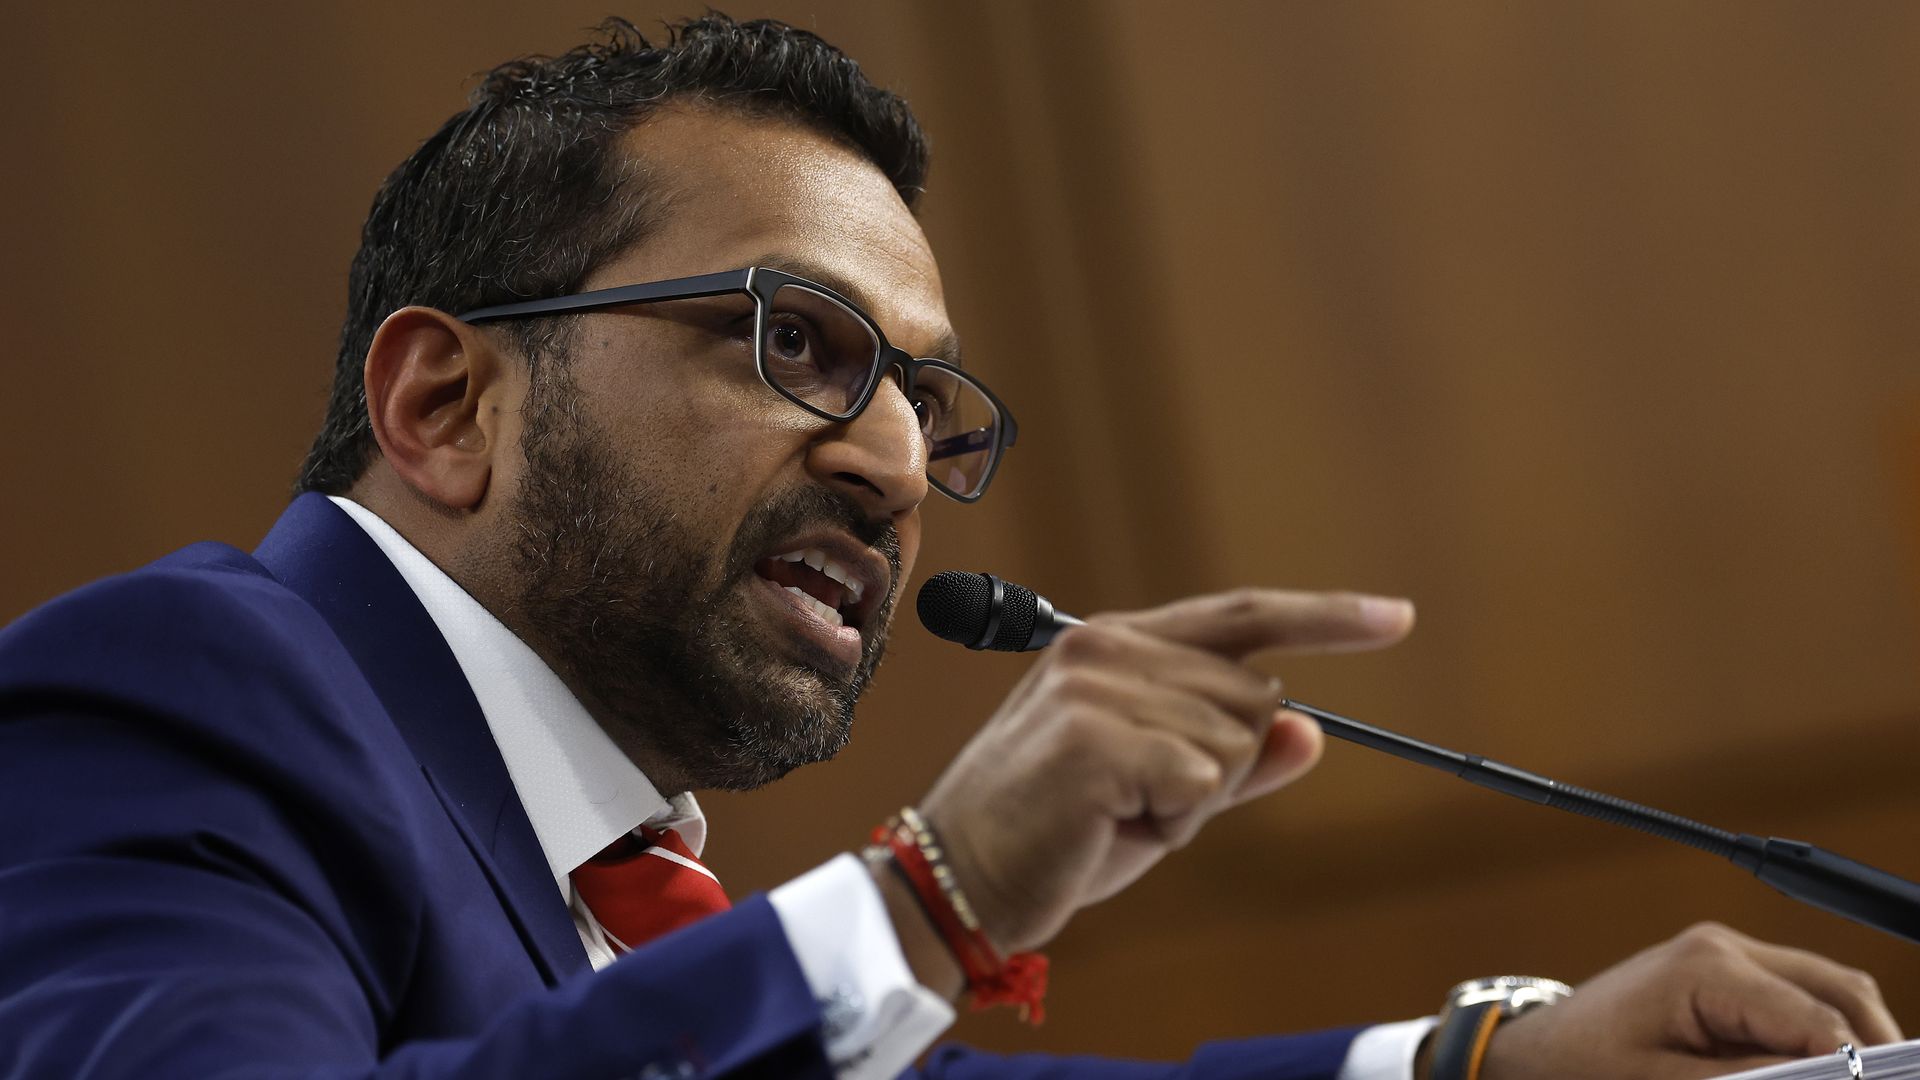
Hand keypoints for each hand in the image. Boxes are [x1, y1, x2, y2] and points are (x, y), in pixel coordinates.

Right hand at [915, 587, 1415, 953]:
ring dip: (1193, 802)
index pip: (1242, 616)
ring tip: (1114, 813)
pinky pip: (1203, 782)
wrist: (960, 880)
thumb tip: (1308, 730)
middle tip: (1138, 801)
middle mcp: (1107, 645)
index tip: (1396, 617)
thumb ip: (1232, 759)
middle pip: (1253, 696)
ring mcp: (1099, 684)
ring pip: (1234, 744)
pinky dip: (1175, 822)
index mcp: (1116, 641)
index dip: (1325, 617)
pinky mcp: (1096, 738)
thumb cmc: (1057, 836)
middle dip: (1220, 768)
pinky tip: (1108, 824)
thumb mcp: (1160, 793)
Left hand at [1478, 923, 1903, 1079]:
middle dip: (1872, 1044)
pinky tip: (1818, 1068)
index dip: (1854, 1064)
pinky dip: (1820, 1031)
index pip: (1815, 1018)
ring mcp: (1727, 953)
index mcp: (1707, 968)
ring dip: (1851, 1036)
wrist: (1534, 1049)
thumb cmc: (1581, 1067)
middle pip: (1839, 990)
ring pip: (1829, 989)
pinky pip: (1798, 996)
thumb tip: (1825, 1075)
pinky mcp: (1724, 971)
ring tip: (1856, 1074)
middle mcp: (1724, 947)